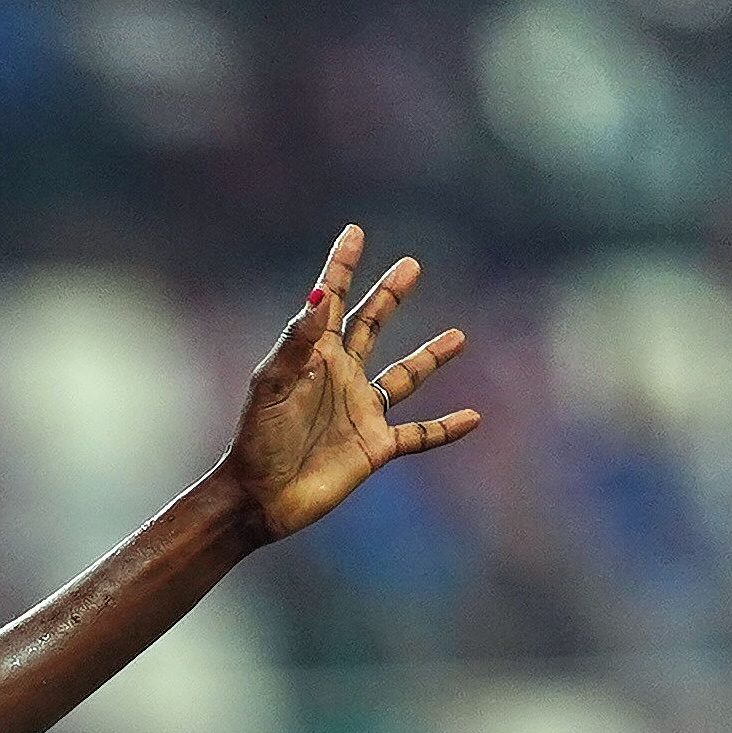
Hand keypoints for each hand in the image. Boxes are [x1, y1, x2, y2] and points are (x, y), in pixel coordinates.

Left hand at [225, 226, 478, 540]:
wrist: (257, 500)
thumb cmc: (257, 442)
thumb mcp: (271, 386)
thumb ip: (298, 341)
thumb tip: (322, 294)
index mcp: (314, 359)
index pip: (333, 303)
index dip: (342, 268)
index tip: (354, 232)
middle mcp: (341, 380)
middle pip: (371, 327)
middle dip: (389, 296)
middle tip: (411, 265)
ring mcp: (361, 412)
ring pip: (404, 377)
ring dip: (430, 358)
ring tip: (458, 337)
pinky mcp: (375, 447)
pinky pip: (419, 435)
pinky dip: (446, 428)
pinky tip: (474, 418)